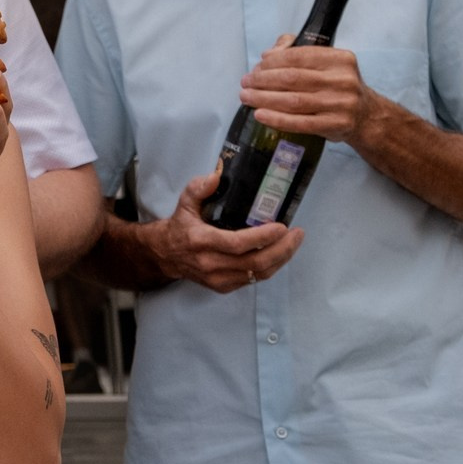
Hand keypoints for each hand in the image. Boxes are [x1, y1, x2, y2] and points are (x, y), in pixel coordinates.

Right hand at [146, 170, 304, 294]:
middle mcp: (210, 263)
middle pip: (255, 262)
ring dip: (281, 259)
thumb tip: (217, 177)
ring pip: (258, 273)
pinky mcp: (223, 287)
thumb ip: (199, 188)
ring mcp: (217, 278)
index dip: (262, 237)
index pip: (237, 244)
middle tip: (297, 234)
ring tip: (294, 242)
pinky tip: (279, 253)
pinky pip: (254, 279)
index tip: (282, 226)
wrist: (165, 255)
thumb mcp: (184, 202)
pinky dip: (271, 266)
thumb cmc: (180, 226)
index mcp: (200, 241)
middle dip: (282, 249)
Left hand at [239, 38, 385, 145]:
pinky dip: (277, 119)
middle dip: (263, 80)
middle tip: (245, 83)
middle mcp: (343, 80)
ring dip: (264, 99)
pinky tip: (260, 115)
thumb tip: (269, 54)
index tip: (257, 67)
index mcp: (340, 59)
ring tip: (246, 97)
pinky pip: (300, 123)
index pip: (298, 56)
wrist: (366, 115)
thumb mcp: (327, 63)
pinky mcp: (335, 125)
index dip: (272, 62)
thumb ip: (298, 51)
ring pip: (293, 101)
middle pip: (292, 78)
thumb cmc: (337, 86)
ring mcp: (341, 104)